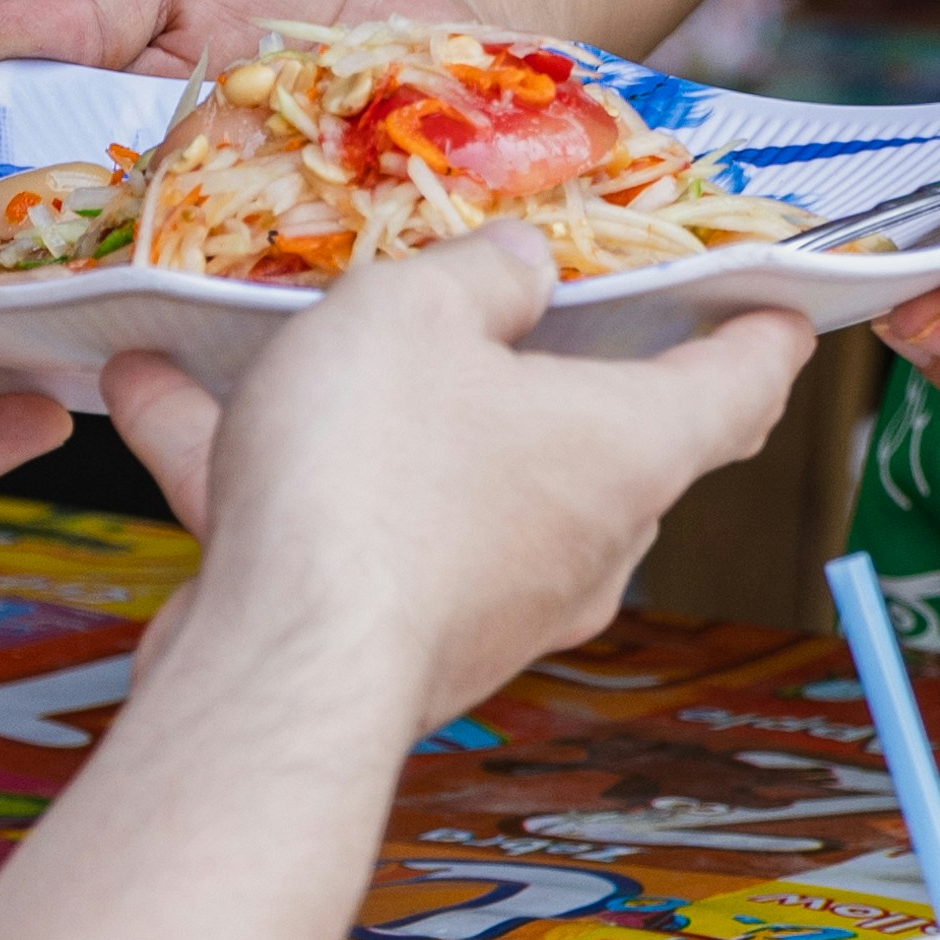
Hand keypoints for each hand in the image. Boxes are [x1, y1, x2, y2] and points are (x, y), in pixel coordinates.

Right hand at [124, 232, 808, 728]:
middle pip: (600, 435)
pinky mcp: (404, 642)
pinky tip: (159, 396)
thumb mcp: (418, 309)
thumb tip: (527, 265)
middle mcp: (585, 537)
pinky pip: (351, 527)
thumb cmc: (374, 471)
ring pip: (449, 477)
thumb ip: (482, 272)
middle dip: (546, 365)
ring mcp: (497, 602)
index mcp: (630, 447)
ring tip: (262, 338)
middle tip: (509, 295)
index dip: (764, 330)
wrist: (278, 674)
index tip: (779, 300)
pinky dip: (274, 469)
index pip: (743, 384)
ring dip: (365, 410)